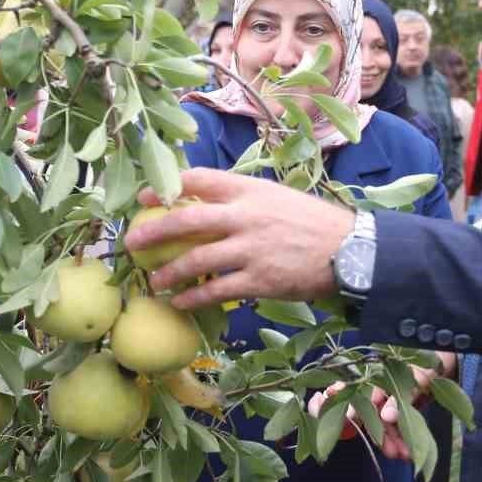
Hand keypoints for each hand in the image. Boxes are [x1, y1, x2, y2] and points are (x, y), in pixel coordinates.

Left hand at [124, 168, 353, 309]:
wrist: (350, 249)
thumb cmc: (311, 222)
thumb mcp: (275, 197)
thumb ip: (242, 199)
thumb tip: (204, 202)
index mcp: (249, 190)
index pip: (199, 180)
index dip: (165, 187)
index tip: (142, 197)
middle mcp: (246, 216)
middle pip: (186, 219)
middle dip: (153, 231)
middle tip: (131, 242)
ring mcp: (251, 248)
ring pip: (196, 259)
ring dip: (168, 272)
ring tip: (153, 281)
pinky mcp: (260, 279)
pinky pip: (216, 289)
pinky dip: (192, 297)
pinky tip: (179, 302)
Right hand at [307, 353, 455, 461]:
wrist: (449, 360)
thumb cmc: (432, 359)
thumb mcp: (419, 376)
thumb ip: (401, 396)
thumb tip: (385, 416)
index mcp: (379, 376)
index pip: (366, 401)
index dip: (366, 420)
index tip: (373, 438)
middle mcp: (382, 389)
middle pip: (376, 417)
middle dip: (384, 436)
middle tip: (393, 453)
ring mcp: (393, 400)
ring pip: (388, 425)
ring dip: (395, 441)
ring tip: (406, 456)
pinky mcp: (403, 409)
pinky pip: (399, 426)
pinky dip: (403, 439)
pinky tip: (410, 451)